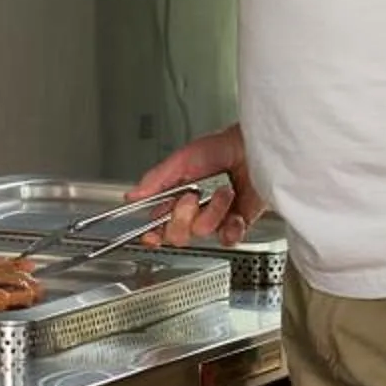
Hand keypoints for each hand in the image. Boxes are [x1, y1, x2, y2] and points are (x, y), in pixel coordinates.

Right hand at [130, 125, 259, 247]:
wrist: (253, 150)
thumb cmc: (221, 147)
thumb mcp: (183, 159)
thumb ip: (157, 179)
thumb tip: (132, 196)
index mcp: (175, 197)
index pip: (157, 223)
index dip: (152, 234)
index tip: (151, 235)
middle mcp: (193, 211)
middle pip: (176, 234)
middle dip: (183, 217)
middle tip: (193, 197)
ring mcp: (215, 219)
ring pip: (203, 233)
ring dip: (214, 210)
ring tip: (224, 191)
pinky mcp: (237, 225)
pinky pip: (228, 239)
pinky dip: (232, 226)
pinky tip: (235, 213)